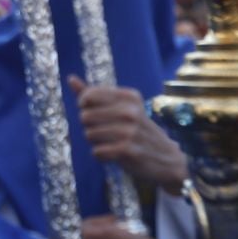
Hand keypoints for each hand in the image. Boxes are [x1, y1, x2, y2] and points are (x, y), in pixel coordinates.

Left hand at [69, 76, 188, 190]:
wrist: (167, 159)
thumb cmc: (137, 131)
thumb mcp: (122, 108)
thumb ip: (95, 94)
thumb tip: (70, 79)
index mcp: (129, 97)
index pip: (88, 96)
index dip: (85, 107)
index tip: (96, 113)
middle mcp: (130, 111)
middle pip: (85, 116)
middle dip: (90, 126)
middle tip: (107, 132)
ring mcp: (130, 131)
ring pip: (89, 135)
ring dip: (96, 142)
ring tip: (112, 143)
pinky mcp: (127, 150)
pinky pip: (96, 152)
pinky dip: (101, 155)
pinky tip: (114, 154)